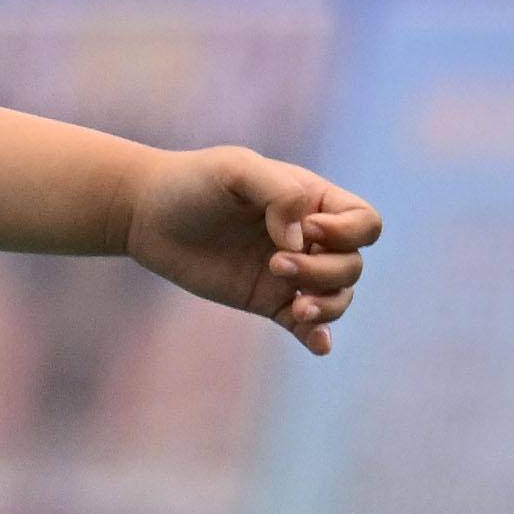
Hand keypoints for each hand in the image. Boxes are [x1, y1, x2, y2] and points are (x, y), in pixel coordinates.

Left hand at [128, 149, 381, 354]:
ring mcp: (291, 272)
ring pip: (338, 296)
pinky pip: (306, 325)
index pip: (364, 223)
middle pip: (352, 265)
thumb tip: (300, 241)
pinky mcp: (268, 300)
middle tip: (275, 263)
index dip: (347, 233)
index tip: (304, 230)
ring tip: (296, 307)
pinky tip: (317, 344)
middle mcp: (310, 239)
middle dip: (325, 271)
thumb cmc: (194, 181)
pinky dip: (317, 336)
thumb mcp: (236, 169)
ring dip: (327, 306)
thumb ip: (278, 192)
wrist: (148, 213)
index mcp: (314, 202)